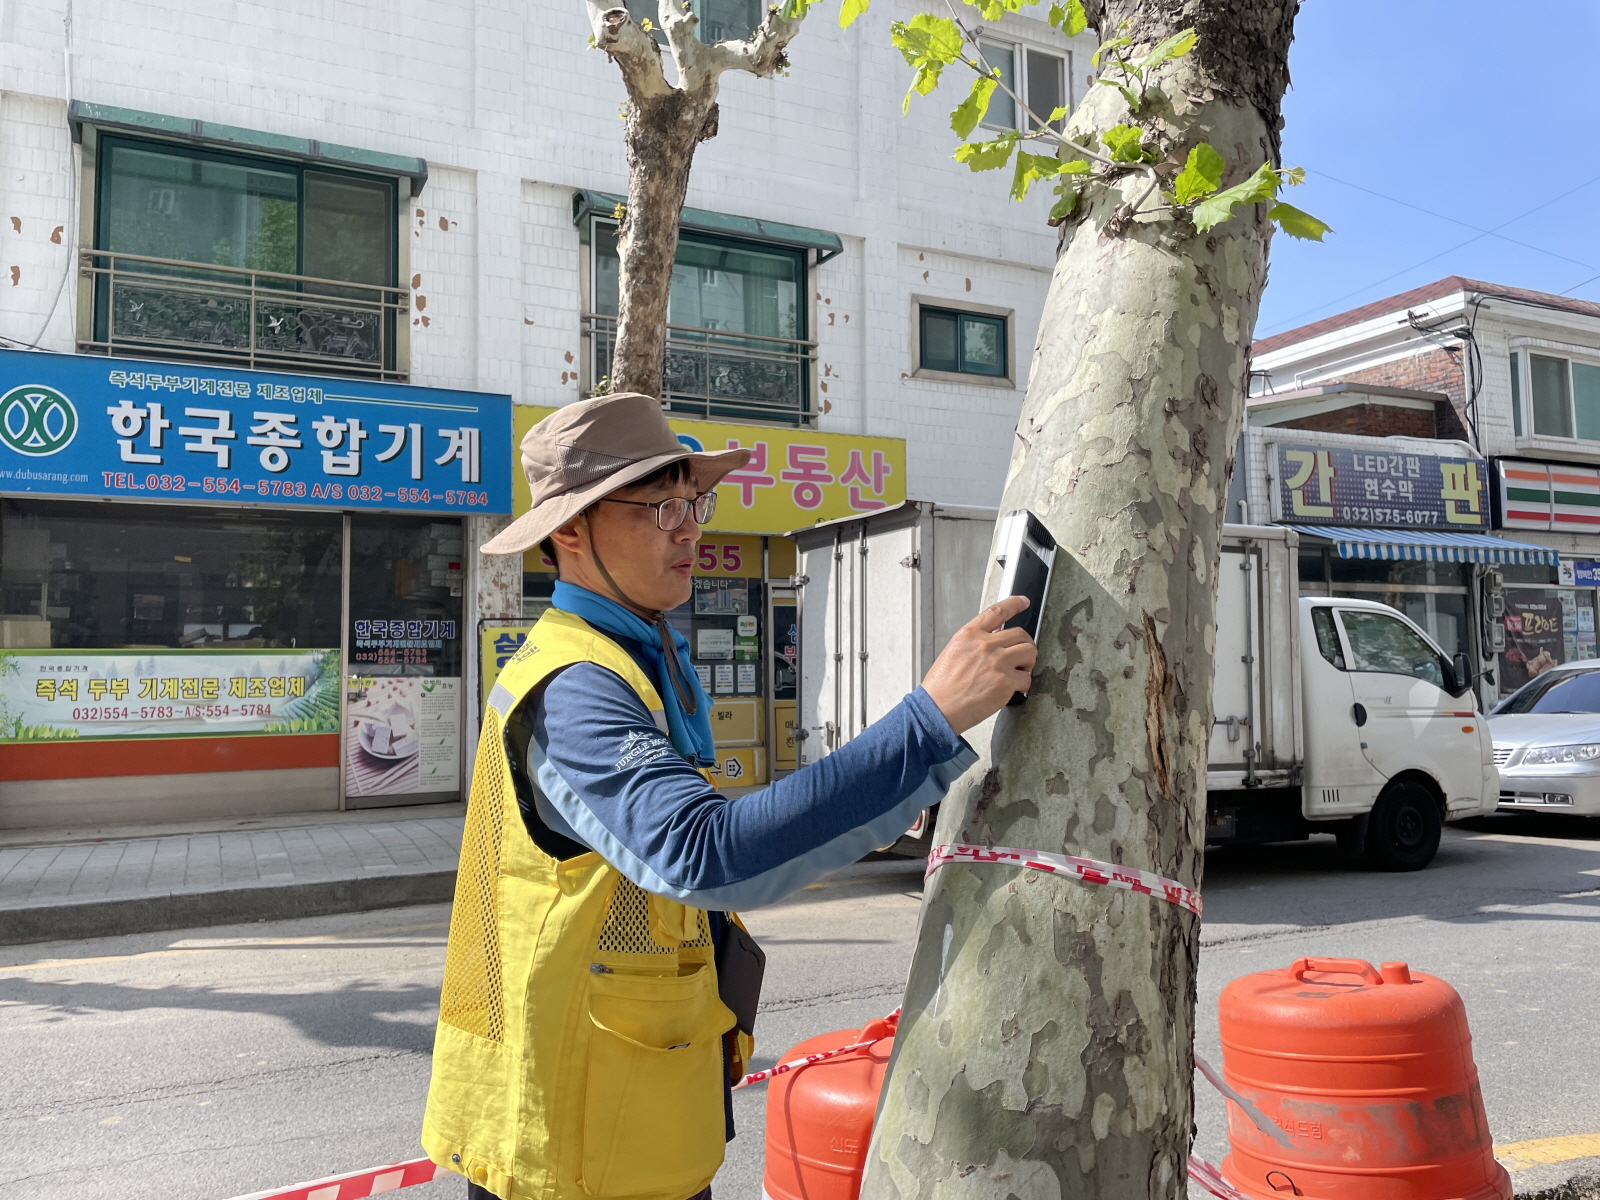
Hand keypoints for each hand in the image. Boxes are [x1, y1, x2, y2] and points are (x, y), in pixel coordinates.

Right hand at [920, 595, 1038, 734]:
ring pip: (1029, 652)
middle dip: (1025, 645)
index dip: (1014, 604)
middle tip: (1021, 657)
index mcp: (969, 635)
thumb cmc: (941, 686)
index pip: (997, 611)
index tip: (1023, 601)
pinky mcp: (1005, 682)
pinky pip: (1026, 678)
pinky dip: (1023, 684)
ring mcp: (997, 662)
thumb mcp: (953, 652)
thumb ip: (975, 643)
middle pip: (1020, 634)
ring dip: (1028, 662)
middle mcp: (985, 645)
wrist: (938, 709)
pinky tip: (1013, 688)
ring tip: (1018, 671)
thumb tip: (994, 641)